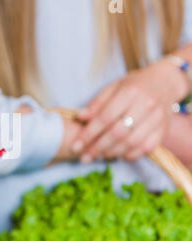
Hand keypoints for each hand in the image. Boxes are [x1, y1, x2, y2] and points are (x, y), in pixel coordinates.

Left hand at [72, 59, 188, 162]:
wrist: (164, 82)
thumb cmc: (133, 86)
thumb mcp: (113, 88)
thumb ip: (97, 104)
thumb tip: (79, 117)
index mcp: (130, 92)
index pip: (105, 117)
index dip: (88, 134)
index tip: (75, 146)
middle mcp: (146, 105)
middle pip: (118, 133)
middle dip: (97, 148)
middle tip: (83, 158)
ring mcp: (157, 118)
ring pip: (132, 143)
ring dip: (111, 153)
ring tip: (97, 156)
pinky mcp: (163, 130)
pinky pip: (146, 148)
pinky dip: (130, 154)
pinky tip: (117, 155)